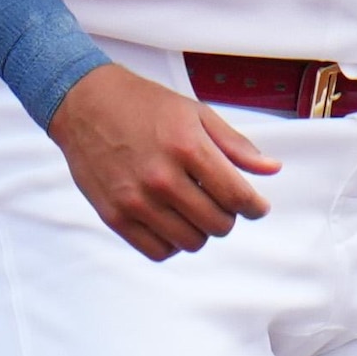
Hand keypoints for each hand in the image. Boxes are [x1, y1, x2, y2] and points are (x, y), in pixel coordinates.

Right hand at [51, 64, 277, 258]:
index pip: (237, 197)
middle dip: (228, 216)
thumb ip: (235, 145)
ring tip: (194, 209)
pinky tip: (172, 221)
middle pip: (218, 225)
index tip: (256, 207)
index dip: (255, 207)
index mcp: (187, 147)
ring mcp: (136, 200)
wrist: (85, 104)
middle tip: (219, 201)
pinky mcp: (115, 216)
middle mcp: (162, 178)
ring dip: (201, 230)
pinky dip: (172, 243)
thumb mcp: (195, 113)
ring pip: (191, 242)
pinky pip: (158, 251)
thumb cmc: (143, 105)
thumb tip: (271, 169)